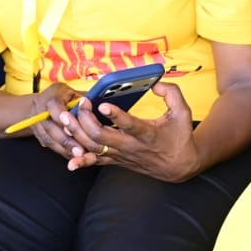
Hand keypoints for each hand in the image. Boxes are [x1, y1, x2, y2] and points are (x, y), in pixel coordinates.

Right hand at [28, 83, 89, 159]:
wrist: (40, 104)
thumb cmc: (63, 96)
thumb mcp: (74, 92)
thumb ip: (85, 101)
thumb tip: (103, 108)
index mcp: (51, 96)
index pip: (56, 108)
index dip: (66, 120)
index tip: (77, 130)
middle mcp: (40, 110)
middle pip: (51, 127)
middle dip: (66, 140)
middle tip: (80, 150)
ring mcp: (36, 124)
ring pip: (49, 139)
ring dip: (64, 148)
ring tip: (79, 156)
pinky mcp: (38, 134)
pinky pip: (49, 145)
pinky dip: (61, 151)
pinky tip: (73, 157)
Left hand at [61, 82, 201, 181]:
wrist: (179, 166)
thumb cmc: (180, 137)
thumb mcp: (183, 112)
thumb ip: (172, 93)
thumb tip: (155, 83)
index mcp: (149, 133)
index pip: (130, 125)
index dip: (115, 115)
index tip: (103, 105)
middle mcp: (132, 146)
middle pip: (102, 136)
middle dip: (86, 120)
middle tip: (81, 103)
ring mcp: (123, 155)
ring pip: (94, 147)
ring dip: (77, 133)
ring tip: (67, 118)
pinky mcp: (117, 160)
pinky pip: (96, 161)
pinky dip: (81, 160)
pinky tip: (69, 158)